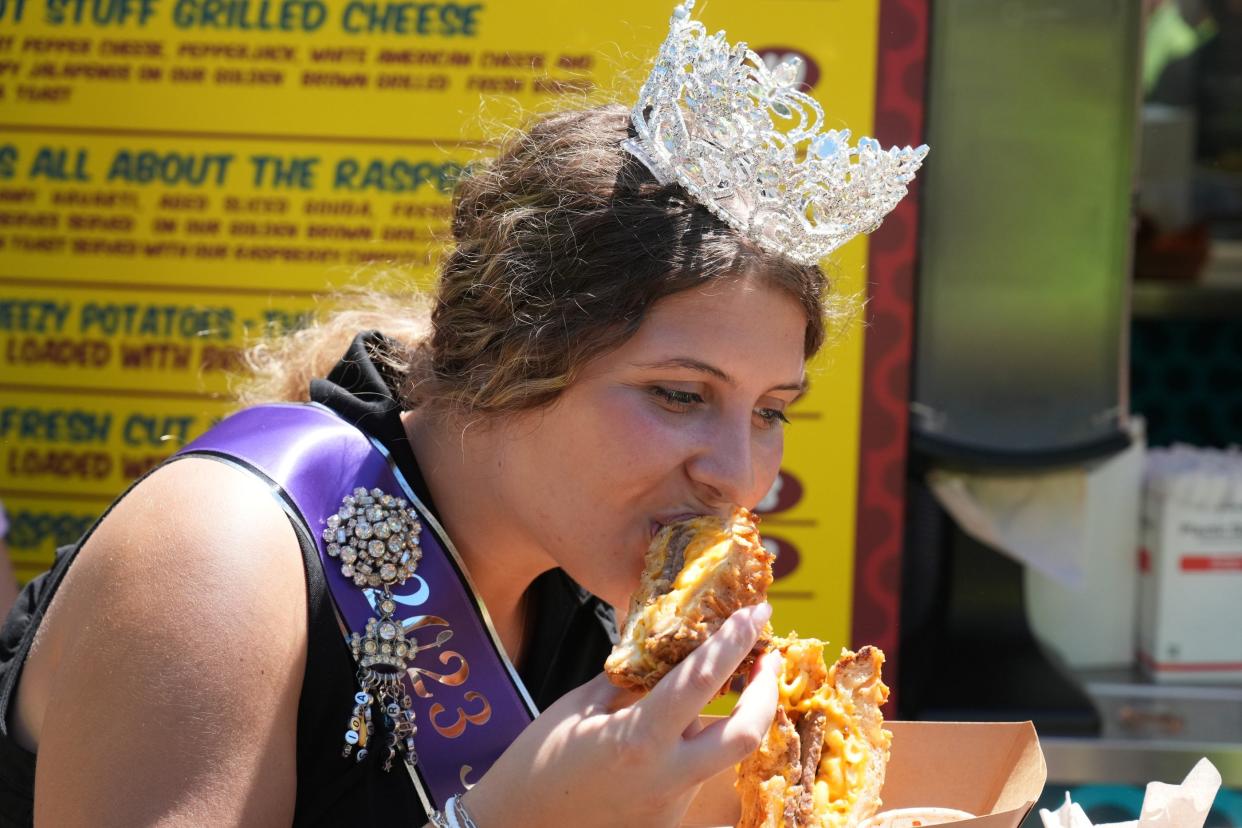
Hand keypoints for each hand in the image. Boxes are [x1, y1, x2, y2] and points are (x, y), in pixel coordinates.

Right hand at [461, 602, 778, 827]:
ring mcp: (671, 806)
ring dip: (726, 718)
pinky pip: (693, 774)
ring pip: (717, 753)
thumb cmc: (535, 765)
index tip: (756, 613)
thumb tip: (660, 645)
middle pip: (745, 735)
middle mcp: (665, 777)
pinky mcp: (667, 822)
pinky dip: (691, 746)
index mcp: (638, 740)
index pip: (702, 681)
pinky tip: (673, 731)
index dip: (734, 642)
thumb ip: (627, 679)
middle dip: (767, 693)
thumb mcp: (577, 708)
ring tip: (720, 684)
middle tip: (766, 658)